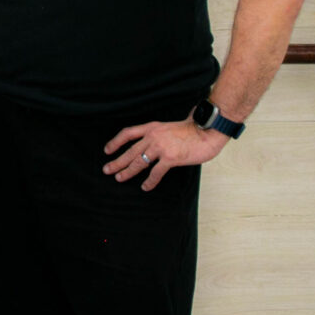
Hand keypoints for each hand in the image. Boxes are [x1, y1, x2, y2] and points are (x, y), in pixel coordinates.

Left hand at [103, 117, 227, 190]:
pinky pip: (156, 172)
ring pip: (139, 162)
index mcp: (152, 128)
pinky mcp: (171, 158)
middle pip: (130, 151)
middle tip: (107, 169)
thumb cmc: (192, 131)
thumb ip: (158, 135)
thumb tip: (149, 146)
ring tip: (120, 178)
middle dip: (117, 161)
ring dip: (128, 171)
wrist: (207, 131)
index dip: (115, 142)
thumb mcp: (168, 128)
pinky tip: (145, 187)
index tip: (107, 150)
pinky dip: (149, 181)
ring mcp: (161, 147)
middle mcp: (153, 136)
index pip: (127, 134)